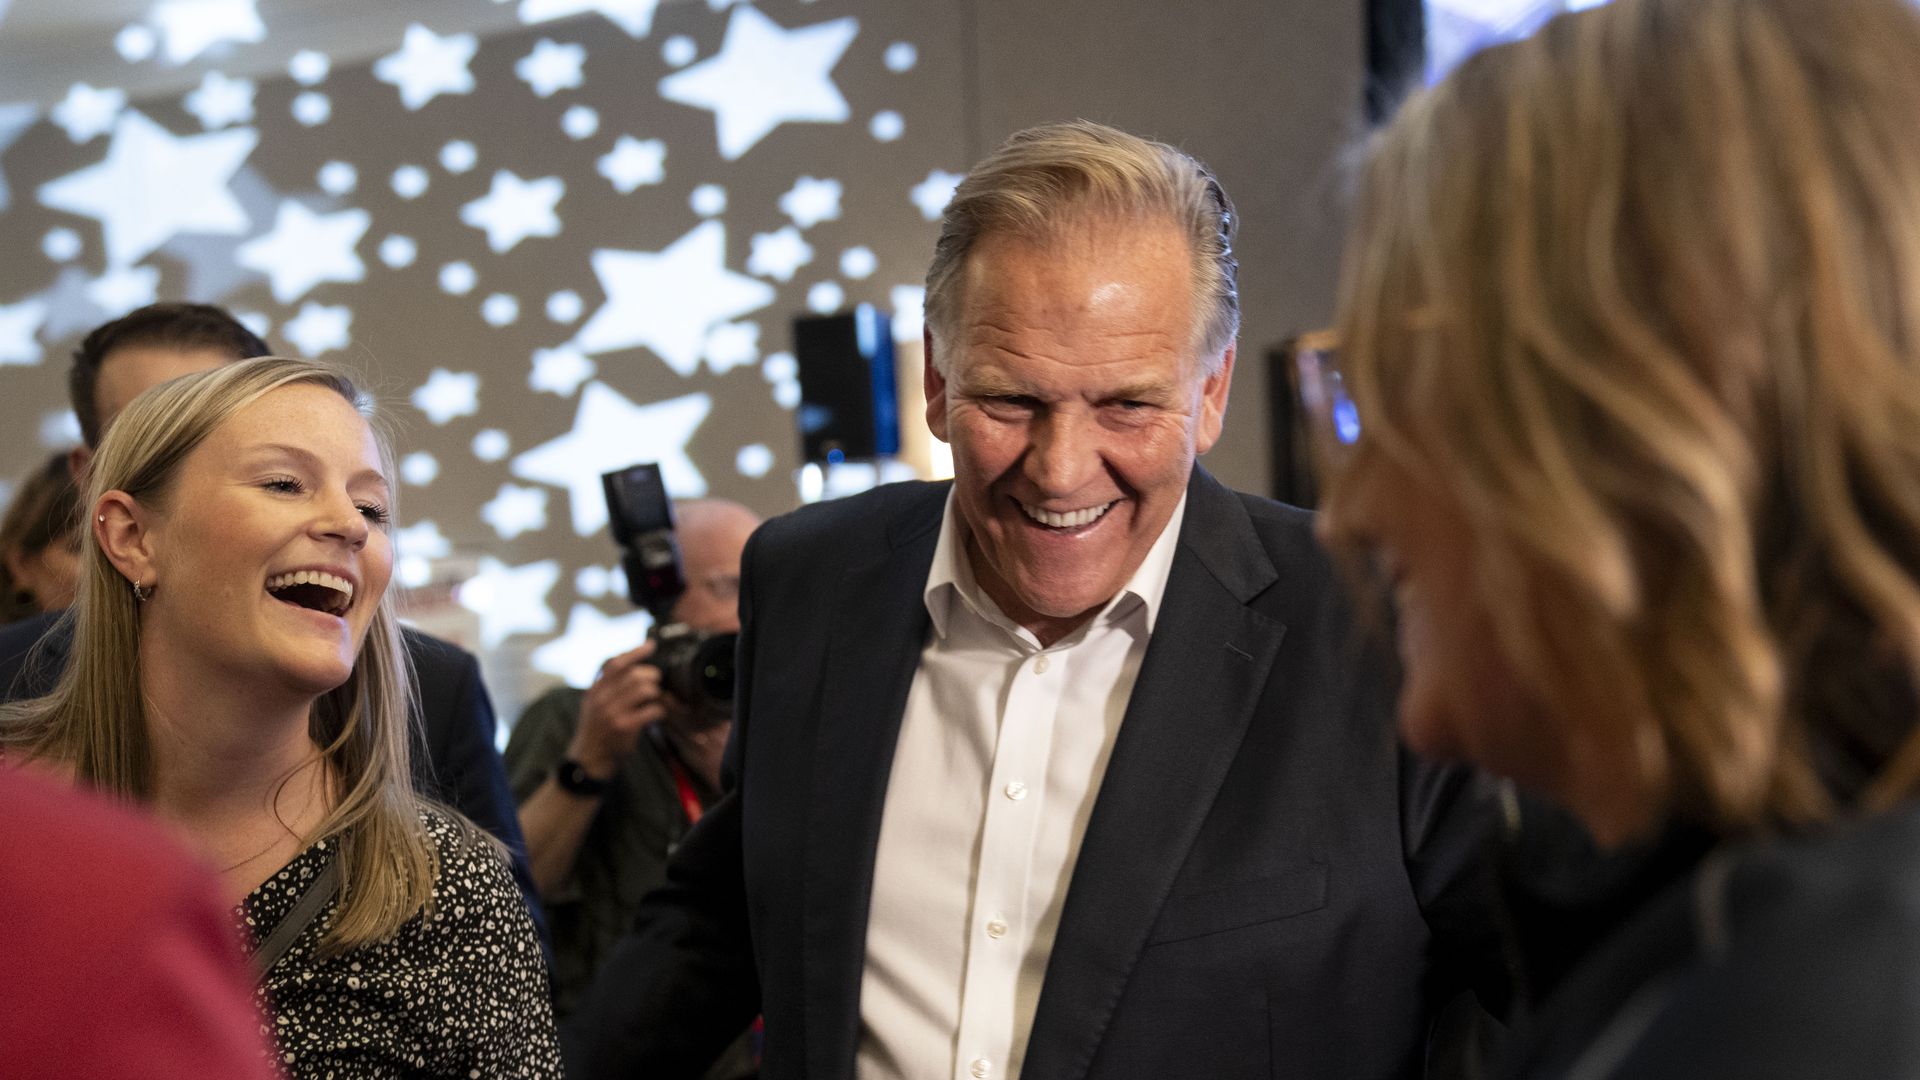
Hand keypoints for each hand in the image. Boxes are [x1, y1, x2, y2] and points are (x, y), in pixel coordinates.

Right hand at [565, 641, 667, 779]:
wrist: (589, 760)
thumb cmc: (597, 730)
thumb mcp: (594, 705)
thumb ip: (608, 686)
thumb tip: (634, 665)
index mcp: (595, 690)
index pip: (615, 663)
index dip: (635, 652)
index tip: (651, 645)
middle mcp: (601, 699)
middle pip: (634, 674)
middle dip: (652, 676)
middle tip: (656, 683)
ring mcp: (612, 713)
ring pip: (645, 689)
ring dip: (656, 693)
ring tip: (656, 699)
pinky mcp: (624, 727)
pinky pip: (652, 710)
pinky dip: (660, 710)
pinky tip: (657, 715)